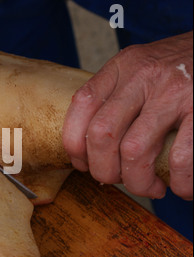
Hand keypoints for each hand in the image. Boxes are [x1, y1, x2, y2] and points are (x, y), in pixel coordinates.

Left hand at [63, 31, 192, 200]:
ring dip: (138, 182)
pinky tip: (180, 186)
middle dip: (103, 171)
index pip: (82, 104)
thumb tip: (91, 148)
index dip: (75, 144)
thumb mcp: (144, 67)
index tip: (84, 164)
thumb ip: (118, 95)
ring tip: (151, 188)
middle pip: (101, 134)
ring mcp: (174, 92)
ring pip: (133, 151)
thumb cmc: (185, 66)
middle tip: (117, 180)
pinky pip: (180, 159)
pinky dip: (179, 183)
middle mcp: (144, 76)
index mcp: (123, 66)